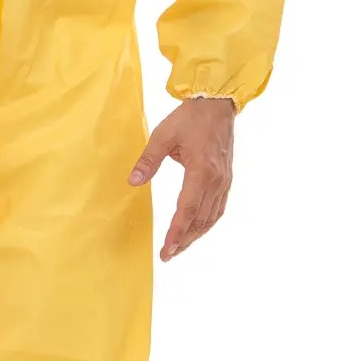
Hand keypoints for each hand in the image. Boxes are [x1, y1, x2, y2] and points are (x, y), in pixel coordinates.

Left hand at [127, 97, 234, 261]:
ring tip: (179, 248)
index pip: (187, 210)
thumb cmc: (190, 118)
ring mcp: (224, 181)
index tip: (166, 249)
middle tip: (168, 255)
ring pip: (211, 217)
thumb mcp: (162, 135)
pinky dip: (207, 223)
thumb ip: (148, 160)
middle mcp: (216, 180)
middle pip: (200, 219)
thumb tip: (133, 181)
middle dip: (184, 240)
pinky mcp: (226, 179)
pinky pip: (218, 208)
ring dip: (195, 235)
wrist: (217, 105)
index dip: (176, 232)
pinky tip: (197, 230)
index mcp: (201, 170)